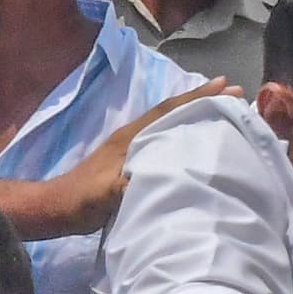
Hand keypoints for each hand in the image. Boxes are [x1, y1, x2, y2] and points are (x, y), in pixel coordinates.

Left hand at [22, 81, 238, 238]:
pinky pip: (164, 138)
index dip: (196, 97)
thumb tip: (165, 175)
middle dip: (203, 100)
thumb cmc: (81, 199)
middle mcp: (133, 136)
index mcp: (130, 137)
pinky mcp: (130, 161)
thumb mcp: (106, 193)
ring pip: (170, 123)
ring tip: (223, 112)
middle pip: (173, 111)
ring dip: (195, 114)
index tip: (224, 85)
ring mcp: (130, 147)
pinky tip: (195, 142)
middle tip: (236, 95)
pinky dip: (183, 132)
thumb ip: (130, 183)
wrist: (56, 208)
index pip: (168, 110)